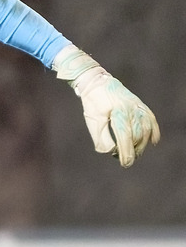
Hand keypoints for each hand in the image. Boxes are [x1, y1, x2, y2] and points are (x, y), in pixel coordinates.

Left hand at [52, 46, 159, 166]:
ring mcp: (137, 106)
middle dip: (132, 151)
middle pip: (137, 136)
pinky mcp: (140, 105)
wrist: (97, 82)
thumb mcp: (93, 122)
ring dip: (141, 145)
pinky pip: (151, 120)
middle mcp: (131, 109)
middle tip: (122, 158)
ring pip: (146, 130)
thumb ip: (101, 138)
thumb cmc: (93, 104)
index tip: (125, 164)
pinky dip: (153, 132)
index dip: (126, 152)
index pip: (125, 137)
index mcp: (117, 113)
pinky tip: (152, 142)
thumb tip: (111, 152)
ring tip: (133, 152)